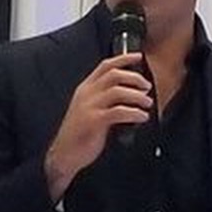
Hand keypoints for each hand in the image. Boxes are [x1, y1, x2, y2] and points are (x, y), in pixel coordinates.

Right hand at [43, 53, 151, 199]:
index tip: (139, 57)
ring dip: (137, 96)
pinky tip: (141, 117)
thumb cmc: (79, 134)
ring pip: (118, 91)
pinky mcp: (94, 121)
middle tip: (147, 87)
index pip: (105, 66)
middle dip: (135, 78)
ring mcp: (89, 107)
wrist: (64, 154)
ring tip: (147, 104)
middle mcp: (86, 94)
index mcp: (85, 88)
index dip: (124, 59)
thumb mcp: (89, 110)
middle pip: (115, 75)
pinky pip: (119, 112)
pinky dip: (134, 113)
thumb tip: (130, 95)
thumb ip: (104, 100)